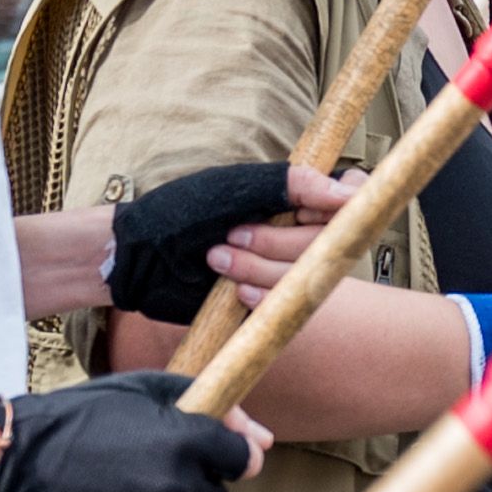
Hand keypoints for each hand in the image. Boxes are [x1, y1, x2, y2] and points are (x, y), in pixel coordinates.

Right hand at [0, 375, 268, 491]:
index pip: (241, 460)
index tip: (195, 453)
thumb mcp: (146, 392)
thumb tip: (266, 442)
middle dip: (188, 485)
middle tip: (141, 469)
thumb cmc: (80, 418)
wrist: (12, 461)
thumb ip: (214, 411)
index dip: (220, 454)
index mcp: (186, 445)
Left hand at [104, 162, 337, 323]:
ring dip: (261, 269)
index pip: (352, 201)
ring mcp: (287, 268)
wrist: (139, 259)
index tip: (304, 214)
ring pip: (310, 277)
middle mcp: (299, 231)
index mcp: (296, 197)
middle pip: (332, 244)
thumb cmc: (182, 213)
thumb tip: (352, 194)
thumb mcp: (238, 187)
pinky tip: (235, 291)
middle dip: (280, 243)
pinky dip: (263, 298)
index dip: (342, 212)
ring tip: (218, 259)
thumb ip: (296, 184)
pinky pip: (290, 306)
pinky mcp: (273, 301)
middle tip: (234, 234)